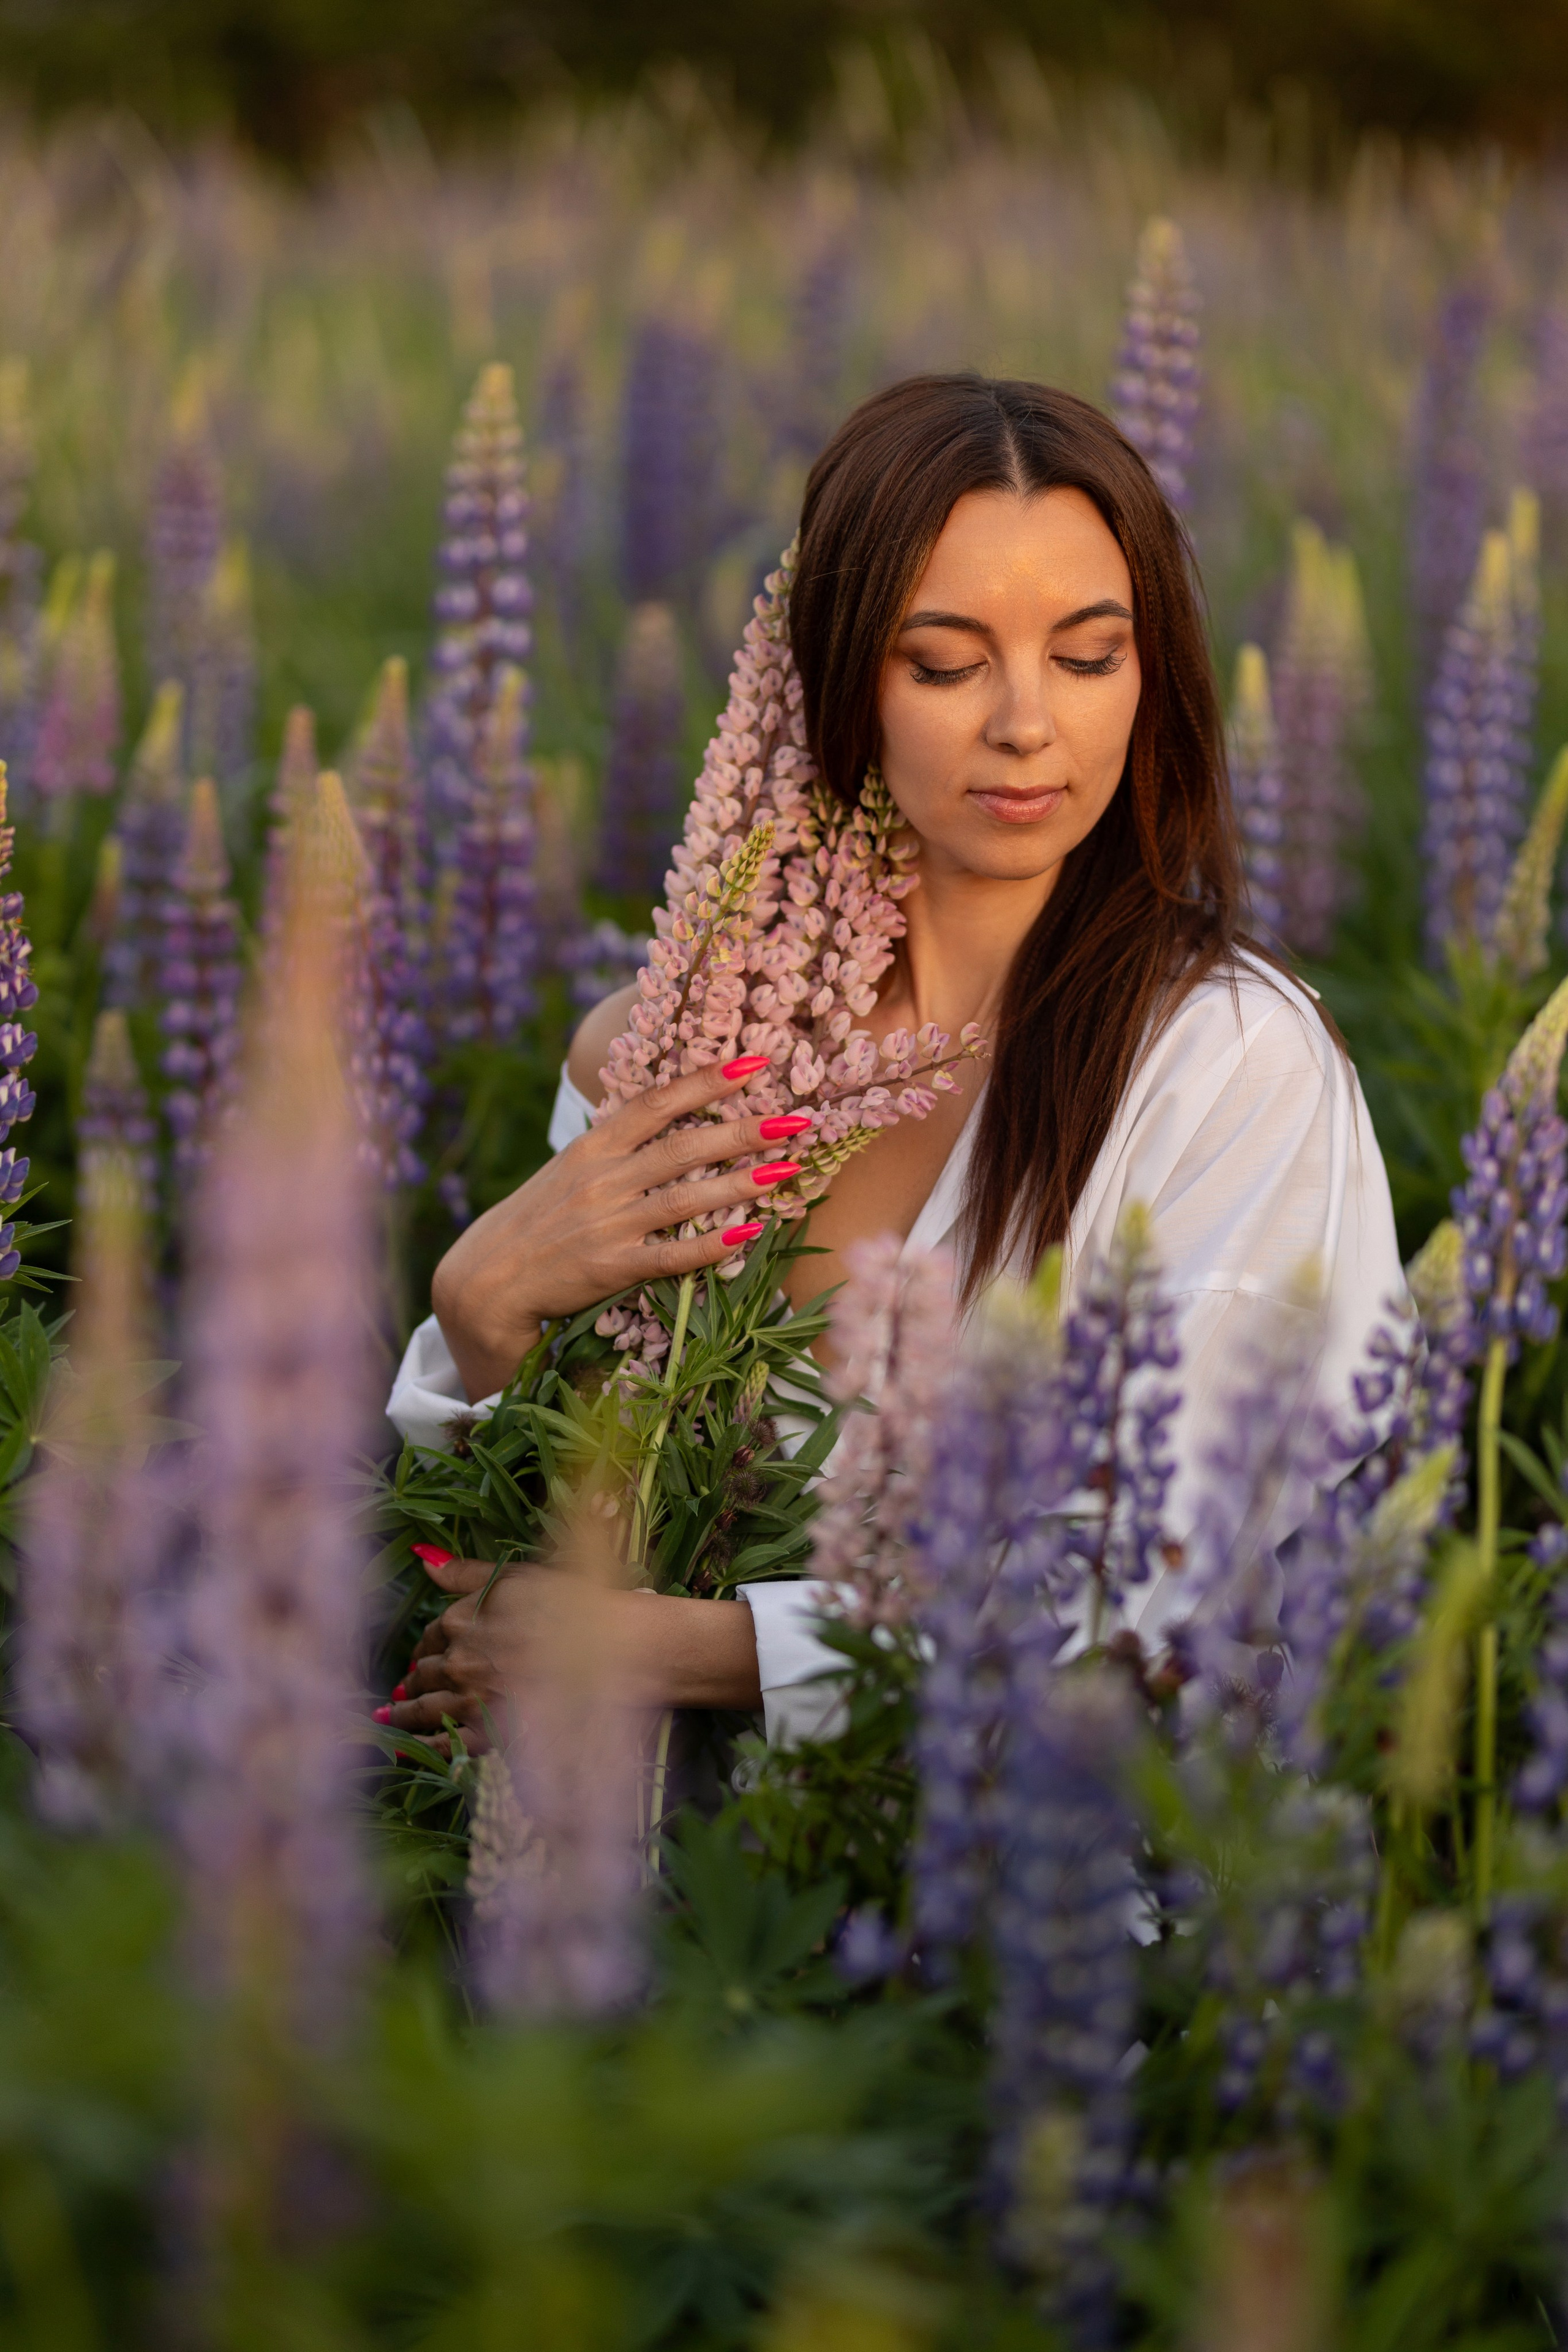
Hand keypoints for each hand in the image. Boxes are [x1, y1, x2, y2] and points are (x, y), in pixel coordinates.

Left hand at [381, 1553, 762, 1755]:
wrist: (623, 1651)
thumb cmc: (581, 1603)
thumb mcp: (523, 1576)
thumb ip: (467, 1572)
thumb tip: (420, 1557)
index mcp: (467, 1616)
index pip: (434, 1630)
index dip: (429, 1640)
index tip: (425, 1649)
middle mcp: (462, 1659)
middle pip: (426, 1670)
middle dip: (416, 1677)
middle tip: (405, 1684)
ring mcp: (475, 1700)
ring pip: (426, 1708)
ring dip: (404, 1712)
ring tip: (389, 1714)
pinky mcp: (493, 1735)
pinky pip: (446, 1744)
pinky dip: (421, 1746)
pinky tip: (406, 1749)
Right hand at [430, 1055, 810, 1400]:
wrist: (490, 1277)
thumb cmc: (540, 1218)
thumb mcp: (571, 1167)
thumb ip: (618, 1143)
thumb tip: (671, 1110)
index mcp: (594, 1147)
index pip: (658, 1103)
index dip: (706, 1081)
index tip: (753, 1063)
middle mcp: (603, 1179)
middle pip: (684, 1146)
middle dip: (744, 1130)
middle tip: (795, 1119)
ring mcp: (608, 1224)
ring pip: (686, 1197)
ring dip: (742, 1183)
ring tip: (788, 1170)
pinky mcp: (611, 1267)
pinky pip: (672, 1255)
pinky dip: (712, 1245)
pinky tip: (750, 1234)